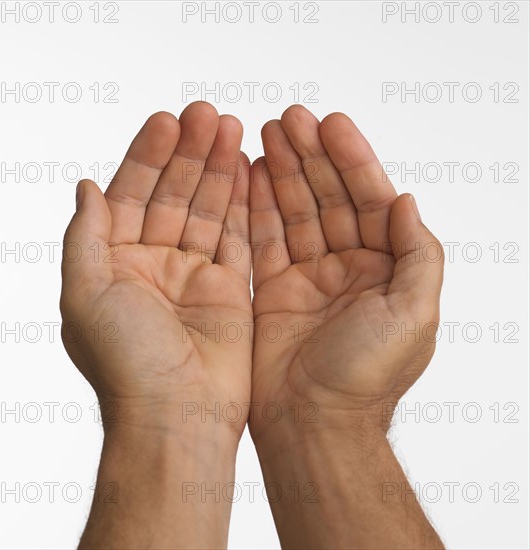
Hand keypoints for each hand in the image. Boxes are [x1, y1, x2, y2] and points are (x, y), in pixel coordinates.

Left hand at [60, 102, 251, 439]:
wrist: (178, 415)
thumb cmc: (126, 362)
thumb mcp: (86, 292)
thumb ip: (86, 236)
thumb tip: (86, 186)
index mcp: (116, 263)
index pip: (131, 194)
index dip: (148, 157)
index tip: (168, 121)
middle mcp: (155, 265)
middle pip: (174, 195)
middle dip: (189, 154)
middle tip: (208, 114)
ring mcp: (195, 275)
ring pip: (208, 210)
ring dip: (218, 170)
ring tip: (232, 128)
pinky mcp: (231, 289)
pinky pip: (238, 237)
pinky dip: (242, 204)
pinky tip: (247, 170)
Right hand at [249, 104, 443, 441]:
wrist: (313, 424)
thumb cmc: (365, 378)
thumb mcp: (414, 313)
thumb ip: (419, 254)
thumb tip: (408, 201)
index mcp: (385, 270)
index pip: (371, 200)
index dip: (352, 160)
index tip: (330, 124)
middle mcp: (347, 268)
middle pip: (329, 198)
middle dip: (311, 156)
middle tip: (289, 118)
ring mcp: (308, 277)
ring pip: (295, 211)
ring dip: (283, 172)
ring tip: (266, 134)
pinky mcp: (273, 290)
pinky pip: (264, 238)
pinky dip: (257, 206)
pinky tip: (251, 174)